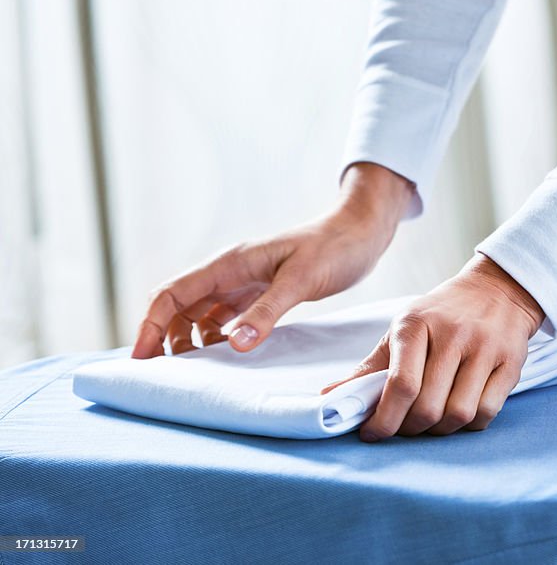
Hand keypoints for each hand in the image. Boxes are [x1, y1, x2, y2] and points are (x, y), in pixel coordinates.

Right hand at [132, 163, 413, 357]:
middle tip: (164, 377)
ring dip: (191, 341)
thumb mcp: (300, 281)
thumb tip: (233, 345)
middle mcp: (230, 272)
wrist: (361, 233)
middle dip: (165, 339)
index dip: (150, 326)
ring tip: (193, 374)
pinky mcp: (262, 292)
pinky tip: (226, 358)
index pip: (172, 294)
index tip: (141, 360)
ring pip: (200, 314)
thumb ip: (267, 312)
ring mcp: (245, 282)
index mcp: (229, 264)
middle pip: (179, 307)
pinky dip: (218, 338)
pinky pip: (226, 317)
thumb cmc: (333, 249)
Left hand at [321, 253, 544, 439]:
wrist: (498, 289)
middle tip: (404, 428)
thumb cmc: (442, 314)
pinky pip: (488, 412)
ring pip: (459, 413)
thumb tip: (328, 398)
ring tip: (432, 422)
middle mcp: (453, 334)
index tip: (373, 434)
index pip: (401, 385)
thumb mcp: (404, 329)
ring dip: (440, 430)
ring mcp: (485, 348)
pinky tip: (459, 416)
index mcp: (416, 325)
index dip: (384, 420)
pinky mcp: (511, 362)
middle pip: (428, 406)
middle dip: (410, 429)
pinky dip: (470, 425)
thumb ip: (370, 367)